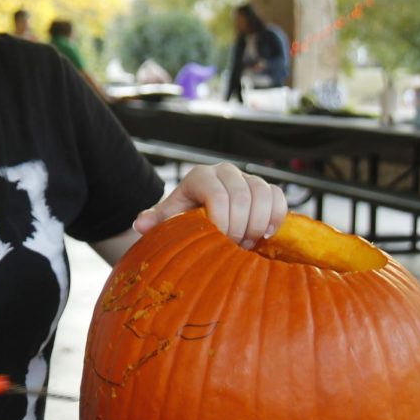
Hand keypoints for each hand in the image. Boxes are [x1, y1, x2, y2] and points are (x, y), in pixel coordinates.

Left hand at [134, 163, 287, 247]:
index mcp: (200, 177)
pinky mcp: (266, 188)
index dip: (221, 222)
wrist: (200, 216)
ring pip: (263, 194)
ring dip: (257, 224)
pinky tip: (265, 235)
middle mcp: (225, 172)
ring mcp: (247, 178)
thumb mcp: (168, 220)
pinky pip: (278, 197)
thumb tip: (141, 224)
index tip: (217, 242)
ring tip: (246, 244)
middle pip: (242, 196)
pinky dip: (276, 216)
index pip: (216, 195)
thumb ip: (157, 221)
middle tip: (232, 248)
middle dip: (239, 227)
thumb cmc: (183, 219)